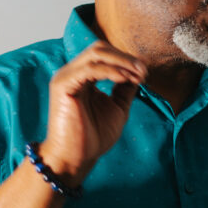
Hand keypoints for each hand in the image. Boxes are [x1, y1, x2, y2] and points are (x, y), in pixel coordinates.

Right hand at [39, 40, 146, 186]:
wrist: (75, 159)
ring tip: (138, 75)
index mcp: (82, 77)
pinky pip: (89, 69)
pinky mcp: (63, 85)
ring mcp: (66, 77)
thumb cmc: (93, 137)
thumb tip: (138, 72)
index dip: (127, 60)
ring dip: (122, 62)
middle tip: (144, 71)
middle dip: (125, 57)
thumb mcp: (116, 108)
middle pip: (100, 48)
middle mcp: (72, 73)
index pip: (104, 55)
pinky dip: (110, 71)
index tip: (145, 74)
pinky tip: (125, 79)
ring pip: (95, 53)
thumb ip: (124, 89)